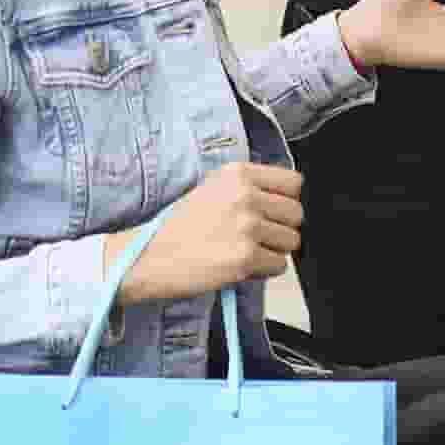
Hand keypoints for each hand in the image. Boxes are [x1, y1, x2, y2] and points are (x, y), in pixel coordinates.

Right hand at [114, 163, 303, 305]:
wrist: (148, 256)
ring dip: (272, 251)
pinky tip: (239, 267)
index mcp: (238, 174)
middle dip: (281, 229)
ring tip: (244, 252)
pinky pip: (278, 266)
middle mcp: (245, 195)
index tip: (274, 212)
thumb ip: (247, 188)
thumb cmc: (178, 227)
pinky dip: (263, 271)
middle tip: (256, 238)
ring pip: (290, 242)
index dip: (286, 201)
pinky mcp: (246, 257)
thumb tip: (284, 200)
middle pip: (296, 214)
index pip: (293, 182)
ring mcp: (247, 226)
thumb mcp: (211, 189)